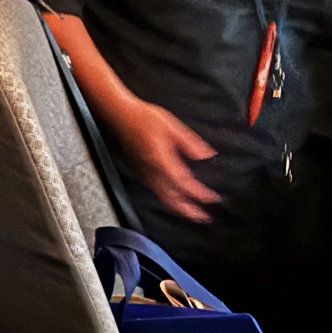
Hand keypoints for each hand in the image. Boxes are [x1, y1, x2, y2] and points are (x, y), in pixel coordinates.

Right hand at [108, 100, 218, 222]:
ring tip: (191, 212)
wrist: (119, 114)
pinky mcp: (141, 170)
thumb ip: (190, 143)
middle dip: (187, 211)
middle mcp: (151, 170)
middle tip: (203, 218)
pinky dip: (167, 199)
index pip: (183, 184)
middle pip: (170, 199)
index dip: (199, 194)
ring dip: (177, 208)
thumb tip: (206, 155)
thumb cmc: (141, 117)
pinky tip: (173, 197)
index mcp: (161, 160)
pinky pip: (155, 191)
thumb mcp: (172, 126)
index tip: (212, 199)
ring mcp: (144, 172)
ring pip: (162, 197)